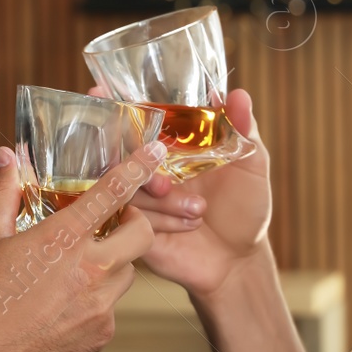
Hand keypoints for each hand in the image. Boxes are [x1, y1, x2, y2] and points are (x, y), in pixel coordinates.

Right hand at [0, 140, 161, 351]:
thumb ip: (4, 193)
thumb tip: (6, 156)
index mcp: (63, 240)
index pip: (112, 193)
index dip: (138, 168)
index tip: (155, 151)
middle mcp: (91, 272)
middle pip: (142, 235)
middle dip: (135, 222)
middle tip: (110, 223)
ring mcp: (100, 308)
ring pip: (127, 274)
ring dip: (111, 265)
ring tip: (72, 271)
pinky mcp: (100, 336)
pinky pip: (111, 308)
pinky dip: (95, 301)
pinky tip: (61, 306)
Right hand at [100, 88, 271, 299]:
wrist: (237, 261)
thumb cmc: (245, 211)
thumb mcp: (251, 166)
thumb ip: (243, 130)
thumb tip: (239, 93)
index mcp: (170, 147)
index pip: (138, 118)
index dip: (117, 103)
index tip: (100, 90)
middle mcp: (148, 168)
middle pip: (119, 149)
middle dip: (132, 157)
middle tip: (164, 180)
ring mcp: (137, 198)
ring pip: (127, 185)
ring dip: (165, 199)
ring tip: (199, 210)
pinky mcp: (131, 227)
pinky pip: (129, 217)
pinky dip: (161, 221)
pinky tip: (188, 226)